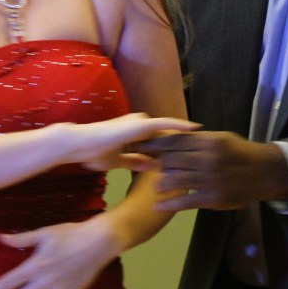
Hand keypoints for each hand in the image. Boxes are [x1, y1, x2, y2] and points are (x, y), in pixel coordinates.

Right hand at [64, 113, 196, 171]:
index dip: (176, 144)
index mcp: (135, 133)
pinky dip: (180, 126)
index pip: (161, 139)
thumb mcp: (118, 161)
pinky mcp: (141, 124)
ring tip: (206, 137)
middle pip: (168, 133)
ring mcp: (141, 123)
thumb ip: (135, 161)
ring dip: (185, 133)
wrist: (80, 145)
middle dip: (186, 140)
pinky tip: (194, 128)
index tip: (193, 150)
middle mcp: (140, 124)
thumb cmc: (94, 152)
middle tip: (207, 144)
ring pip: (169, 129)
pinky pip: (165, 124)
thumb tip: (151, 165)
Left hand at [136, 131, 287, 210]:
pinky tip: (159, 206)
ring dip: (161, 183)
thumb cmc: (241, 152)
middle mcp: (207, 158)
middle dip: (157, 164)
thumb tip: (174, 137)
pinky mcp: (212, 198)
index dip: (156, 144)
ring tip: (156, 186)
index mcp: (209, 141)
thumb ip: (199, 139)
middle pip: (171, 160)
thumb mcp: (222, 138)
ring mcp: (210, 179)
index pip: (175, 141)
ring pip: (174, 180)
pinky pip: (185, 201)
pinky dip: (169, 204)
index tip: (142, 146)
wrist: (264, 173)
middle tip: (147, 167)